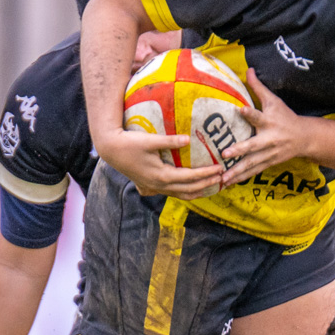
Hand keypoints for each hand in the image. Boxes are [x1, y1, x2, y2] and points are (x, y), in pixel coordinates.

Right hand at [99, 127, 221, 198]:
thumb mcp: (150, 140)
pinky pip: (173, 193)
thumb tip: (188, 139)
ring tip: (214, 186)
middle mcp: (159, 185)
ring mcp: (155, 187)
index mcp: (161, 175)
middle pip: (189, 189)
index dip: (207, 174)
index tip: (220, 168)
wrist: (111, 150)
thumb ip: (170, 141)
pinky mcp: (151, 186)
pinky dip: (187, 192)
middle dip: (207, 184)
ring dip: (199, 191)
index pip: (190, 177)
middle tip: (223, 177)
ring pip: (182, 194)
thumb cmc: (129, 143)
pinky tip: (195, 188)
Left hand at [220, 71, 308, 187]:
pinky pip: (253, 171)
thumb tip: (248, 69)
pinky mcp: (269, 163)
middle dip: (240, 150)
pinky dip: (241, 177)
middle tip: (226, 154)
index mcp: (270, 121)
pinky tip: (228, 183)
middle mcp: (270, 139)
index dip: (250, 113)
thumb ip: (258, 88)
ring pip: (252, 163)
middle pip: (254, 145)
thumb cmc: (286, 116)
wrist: (305, 138)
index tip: (240, 110)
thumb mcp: (274, 101)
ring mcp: (270, 153)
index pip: (259, 116)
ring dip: (237, 171)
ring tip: (222, 178)